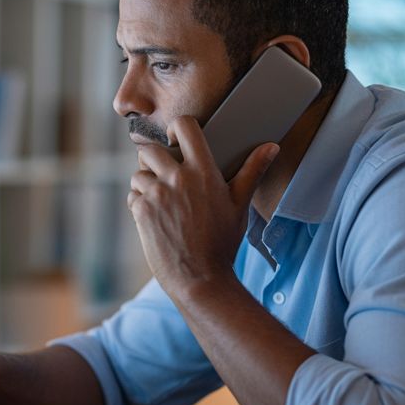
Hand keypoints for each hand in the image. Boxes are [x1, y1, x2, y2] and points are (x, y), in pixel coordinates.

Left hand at [127, 116, 278, 296]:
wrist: (201, 278)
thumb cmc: (222, 241)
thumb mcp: (240, 204)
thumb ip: (252, 171)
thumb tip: (272, 147)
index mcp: (203, 171)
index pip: (184, 126)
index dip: (176, 129)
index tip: (176, 140)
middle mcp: (177, 178)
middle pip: (149, 150)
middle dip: (153, 161)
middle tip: (165, 177)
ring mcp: (157, 194)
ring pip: (138, 174)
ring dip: (145, 185)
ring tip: (162, 203)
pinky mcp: (142, 212)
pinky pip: (132, 196)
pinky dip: (139, 205)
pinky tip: (157, 219)